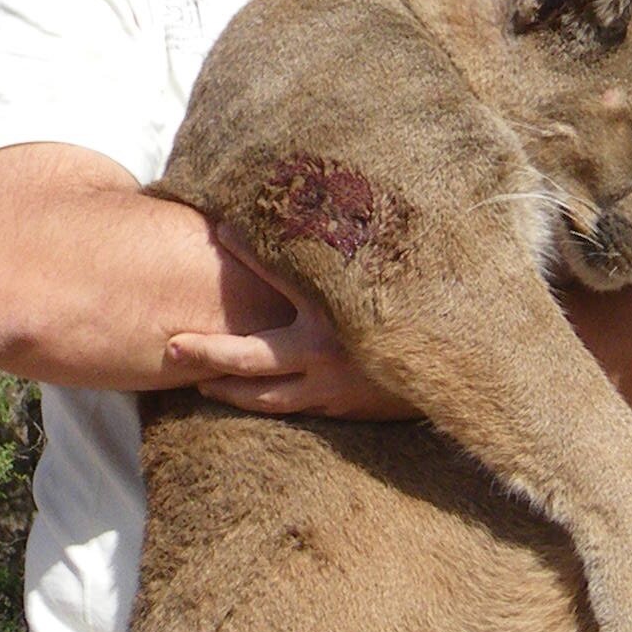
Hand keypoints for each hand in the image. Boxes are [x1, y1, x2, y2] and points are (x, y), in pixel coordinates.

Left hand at [163, 230, 413, 418]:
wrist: (460, 371)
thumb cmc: (424, 317)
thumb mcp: (389, 281)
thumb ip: (353, 260)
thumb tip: (325, 222)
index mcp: (339, 313)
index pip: (282, 276)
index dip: (250, 252)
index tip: (221, 230)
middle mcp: (328, 352)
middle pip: (249, 358)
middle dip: (207, 352)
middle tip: (171, 345)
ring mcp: (331, 388)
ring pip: (262, 396)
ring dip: (226, 387)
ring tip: (198, 377)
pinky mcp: (340, 409)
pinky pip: (289, 409)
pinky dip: (259, 402)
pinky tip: (242, 393)